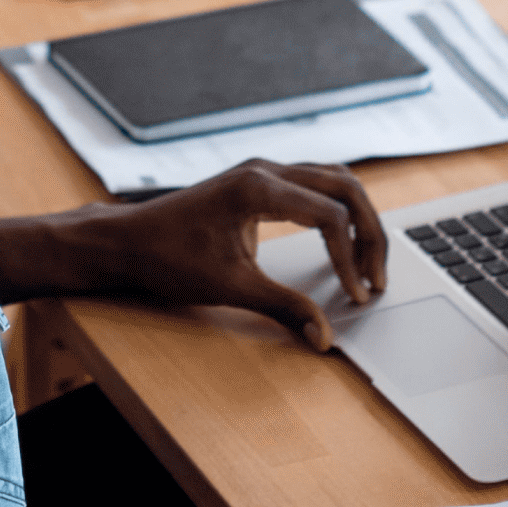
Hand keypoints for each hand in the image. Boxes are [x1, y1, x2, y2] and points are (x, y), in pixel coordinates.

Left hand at [92, 160, 387, 350]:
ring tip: (368, 263)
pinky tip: (343, 243)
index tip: (356, 297)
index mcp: (258, 187)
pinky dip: (337, 211)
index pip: (329, 216)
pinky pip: (314, 185)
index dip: (350, 259)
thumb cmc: (169, 258)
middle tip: (378, 278)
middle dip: (370, 232)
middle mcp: (265, 169)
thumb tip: (324, 338)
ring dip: (358, 218)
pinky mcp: (259, 182)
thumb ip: (283, 308)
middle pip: (344, 187)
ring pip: (333, 180)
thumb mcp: (229, 288)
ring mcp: (262, 171)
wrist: (129, 241)